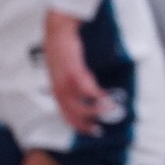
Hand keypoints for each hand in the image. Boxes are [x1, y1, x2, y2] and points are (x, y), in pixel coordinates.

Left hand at [43, 9, 109, 135]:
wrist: (58, 34)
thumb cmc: (61, 51)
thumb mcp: (62, 71)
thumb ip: (70, 83)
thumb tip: (84, 93)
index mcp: (56, 90)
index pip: (65, 114)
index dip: (77, 125)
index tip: (89, 130)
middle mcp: (59, 89)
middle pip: (73, 114)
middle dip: (87, 123)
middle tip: (99, 128)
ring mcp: (66, 82)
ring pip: (81, 105)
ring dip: (96, 110)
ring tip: (109, 110)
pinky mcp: (74, 73)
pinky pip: (88, 90)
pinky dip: (98, 95)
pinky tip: (106, 96)